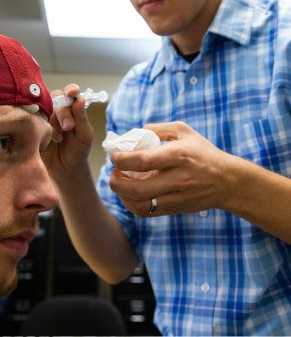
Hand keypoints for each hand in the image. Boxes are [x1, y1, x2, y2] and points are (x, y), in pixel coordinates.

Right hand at [42, 84, 93, 183]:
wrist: (65, 169)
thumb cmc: (77, 150)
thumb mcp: (85, 135)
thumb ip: (82, 118)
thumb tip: (80, 99)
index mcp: (71, 108)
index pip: (69, 93)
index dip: (71, 90)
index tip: (73, 92)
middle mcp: (56, 109)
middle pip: (55, 99)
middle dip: (63, 112)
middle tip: (69, 127)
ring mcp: (44, 117)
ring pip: (45, 109)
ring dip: (54, 124)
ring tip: (60, 139)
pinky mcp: (33, 126)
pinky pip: (34, 121)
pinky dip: (43, 130)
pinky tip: (49, 141)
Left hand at [108, 121, 234, 216]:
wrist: (228, 181)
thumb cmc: (202, 152)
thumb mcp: (183, 131)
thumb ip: (156, 128)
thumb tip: (133, 135)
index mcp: (179, 156)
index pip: (143, 161)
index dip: (122, 159)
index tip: (115, 155)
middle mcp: (178, 179)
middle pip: (138, 189)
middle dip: (116, 181)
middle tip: (112, 171)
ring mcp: (177, 197)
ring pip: (140, 205)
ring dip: (121, 195)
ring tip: (118, 182)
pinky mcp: (175, 209)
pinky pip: (146, 212)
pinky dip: (130, 203)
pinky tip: (128, 192)